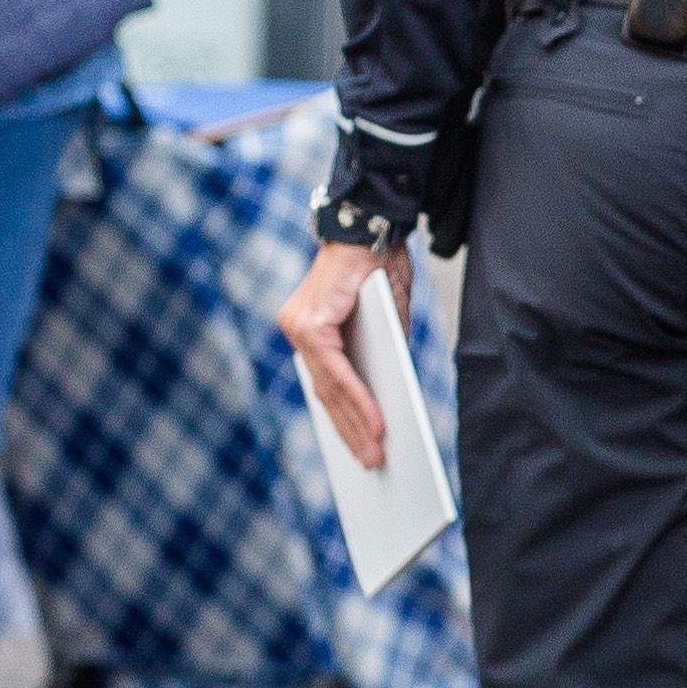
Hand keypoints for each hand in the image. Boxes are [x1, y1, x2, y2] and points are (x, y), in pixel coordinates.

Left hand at [280, 237, 413, 467]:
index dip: (344, 420)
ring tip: (377, 455)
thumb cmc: (377, 264)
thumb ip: (384, 348)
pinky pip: (337, 375)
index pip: (326, 384)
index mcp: (309, 327)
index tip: (358, 451)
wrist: (370, 222)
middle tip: (372, 465)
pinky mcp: (311, 324)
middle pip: (326, 394)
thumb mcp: (387, 315)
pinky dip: (360, 401)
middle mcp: (296, 328)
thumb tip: (390, 389)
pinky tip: (378, 425)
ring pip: (330, 390)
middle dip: (352, 433)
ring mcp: (299, 327)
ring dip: (358, 426)